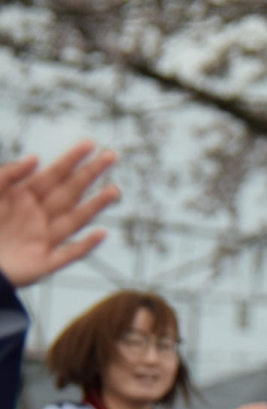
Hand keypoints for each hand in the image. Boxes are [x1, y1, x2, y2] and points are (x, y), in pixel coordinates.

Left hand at [0, 141, 120, 286]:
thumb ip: (7, 175)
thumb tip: (36, 157)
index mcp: (22, 198)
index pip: (53, 175)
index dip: (71, 159)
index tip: (90, 143)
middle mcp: (37, 217)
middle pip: (69, 193)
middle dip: (90, 174)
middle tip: (112, 155)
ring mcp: (42, 240)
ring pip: (75, 220)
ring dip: (95, 206)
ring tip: (114, 190)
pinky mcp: (42, 264)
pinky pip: (69, 254)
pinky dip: (86, 245)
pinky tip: (102, 234)